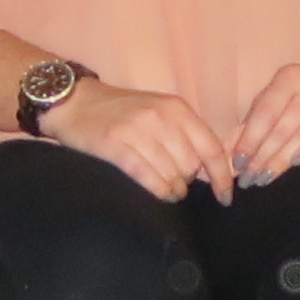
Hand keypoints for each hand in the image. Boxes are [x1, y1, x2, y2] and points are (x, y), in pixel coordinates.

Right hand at [46, 79, 234, 202]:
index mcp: (177, 109)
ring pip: (171, 174)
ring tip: (167, 190)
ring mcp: (137, 131)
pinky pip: (148, 177)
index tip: (225, 197)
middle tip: (177, 184)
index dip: (222, 177)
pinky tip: (158, 193)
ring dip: (173, 190)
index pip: (212, 148)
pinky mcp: (115, 145)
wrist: (74, 102)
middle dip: (188, 181)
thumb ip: (184, 135)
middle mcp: (160, 117)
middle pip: (191, 166)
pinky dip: (157, 190)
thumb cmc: (121, 112)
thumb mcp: (159, 112)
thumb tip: (210, 170)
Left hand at [232, 59, 299, 187]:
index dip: (249, 140)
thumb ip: (251, 124)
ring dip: (282, 160)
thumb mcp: (275, 100)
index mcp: (289, 78)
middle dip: (263, 156)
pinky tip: (298, 164)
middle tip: (249, 179)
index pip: (265, 113)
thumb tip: (226, 153)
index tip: (237, 163)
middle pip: (283, 128)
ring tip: (265, 179)